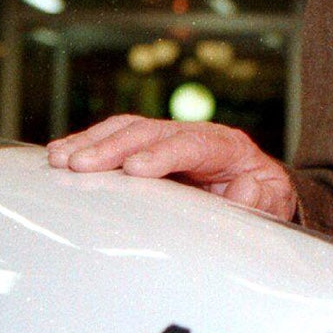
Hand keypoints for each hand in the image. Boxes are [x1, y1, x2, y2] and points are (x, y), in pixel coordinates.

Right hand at [45, 115, 298, 220]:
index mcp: (225, 146)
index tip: (135, 169)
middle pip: (148, 132)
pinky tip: (59, 155)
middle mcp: (192, 134)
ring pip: (125, 129)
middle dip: (112, 147)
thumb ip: (262, 199)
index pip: (191, 144)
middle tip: (80, 165)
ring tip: (60, 159)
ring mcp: (167, 138)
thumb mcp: (273, 202)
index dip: (162, 154)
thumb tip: (246, 188)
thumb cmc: (262, 197)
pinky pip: (114, 139)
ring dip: (90, 142)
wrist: (258, 188)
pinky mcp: (146, 148)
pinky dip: (87, 145)